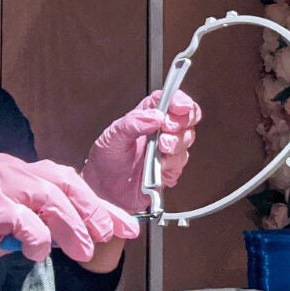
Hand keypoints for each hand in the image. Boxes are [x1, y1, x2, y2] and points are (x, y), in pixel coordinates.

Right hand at [0, 153, 138, 290]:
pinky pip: (20, 220)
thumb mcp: (10, 226)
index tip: (123, 225)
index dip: (98, 204)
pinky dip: (37, 237)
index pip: (65, 180)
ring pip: (47, 197)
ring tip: (83, 250)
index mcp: (12, 170)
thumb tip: (86, 230)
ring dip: (72, 226)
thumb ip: (42, 221)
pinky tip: (37, 251)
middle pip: (62, 182)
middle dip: (93, 211)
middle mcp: (3, 171)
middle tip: (109, 235)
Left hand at [80, 89, 201, 212]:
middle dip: (181, 122)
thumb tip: (155, 116)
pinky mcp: (170, 170)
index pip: (169, 99)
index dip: (179, 100)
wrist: (103, 191)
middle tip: (167, 128)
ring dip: (175, 144)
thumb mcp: (112, 136)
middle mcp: (160, 131)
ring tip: (160, 149)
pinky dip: (171, 165)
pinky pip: (180, 164)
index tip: (179, 106)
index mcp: (147, 116)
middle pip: (186, 117)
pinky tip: (158, 167)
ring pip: (186, 140)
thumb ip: (133, 123)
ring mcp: (167, 150)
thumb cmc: (106, 160)